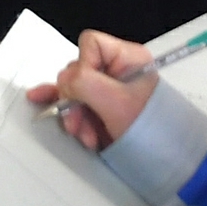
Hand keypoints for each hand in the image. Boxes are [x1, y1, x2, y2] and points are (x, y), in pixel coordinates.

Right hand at [25, 30, 157, 151]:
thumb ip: (83, 83)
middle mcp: (117, 69)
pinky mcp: (103, 107)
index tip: (85, 90)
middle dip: (74, 100)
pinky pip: (76, 100)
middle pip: (79, 71)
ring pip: (75, 90)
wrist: (165, 162)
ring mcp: (109, 89)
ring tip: (83, 136)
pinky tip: (41, 101)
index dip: (82, 64)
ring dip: (74, 114)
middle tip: (77, 124)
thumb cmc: (146, 127)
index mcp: (127, 58)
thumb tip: (63, 82)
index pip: (91, 44)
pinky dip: (64, 107)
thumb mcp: (115, 102)